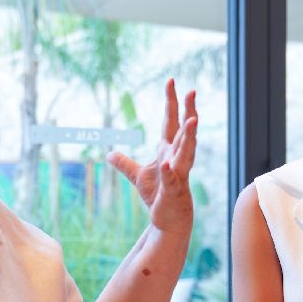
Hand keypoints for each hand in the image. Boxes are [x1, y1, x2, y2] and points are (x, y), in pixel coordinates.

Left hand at [106, 80, 196, 235]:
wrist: (166, 220)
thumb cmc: (157, 196)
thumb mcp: (137, 176)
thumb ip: (125, 163)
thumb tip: (109, 154)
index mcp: (168, 151)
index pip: (171, 122)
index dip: (171, 102)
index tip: (171, 81)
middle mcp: (177, 159)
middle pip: (184, 131)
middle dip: (188, 111)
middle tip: (192, 90)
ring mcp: (178, 175)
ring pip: (186, 153)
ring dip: (189, 137)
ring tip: (193, 120)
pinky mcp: (174, 192)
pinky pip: (171, 181)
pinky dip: (169, 173)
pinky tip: (166, 165)